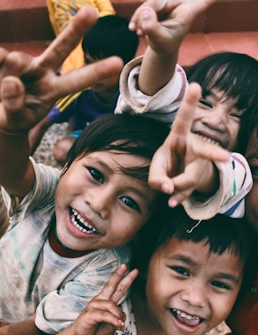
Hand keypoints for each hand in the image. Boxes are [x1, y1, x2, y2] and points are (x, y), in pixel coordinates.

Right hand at [0, 6, 123, 132]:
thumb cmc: (15, 116)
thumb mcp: (16, 118)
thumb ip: (15, 104)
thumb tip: (12, 80)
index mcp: (55, 89)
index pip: (77, 80)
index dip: (96, 71)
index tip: (118, 62)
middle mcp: (44, 72)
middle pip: (60, 49)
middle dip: (75, 31)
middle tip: (91, 12)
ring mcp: (26, 64)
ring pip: (19, 59)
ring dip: (8, 74)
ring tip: (3, 90)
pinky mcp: (5, 60)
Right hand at [62, 265, 137, 334]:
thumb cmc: (95, 329)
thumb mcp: (110, 324)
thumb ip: (117, 318)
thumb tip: (123, 316)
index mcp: (104, 300)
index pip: (115, 287)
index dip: (124, 278)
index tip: (133, 270)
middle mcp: (99, 300)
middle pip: (112, 285)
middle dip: (122, 277)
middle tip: (134, 270)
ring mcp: (93, 305)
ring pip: (111, 305)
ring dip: (119, 315)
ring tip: (122, 325)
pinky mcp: (89, 314)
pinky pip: (105, 315)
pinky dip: (114, 320)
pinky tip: (119, 325)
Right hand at [129, 0, 216, 54]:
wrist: (161, 48)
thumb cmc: (165, 46)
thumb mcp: (160, 41)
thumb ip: (153, 28)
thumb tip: (145, 11)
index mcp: (188, 10)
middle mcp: (180, 2)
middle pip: (158, 1)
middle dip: (145, 14)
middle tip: (138, 30)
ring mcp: (168, 2)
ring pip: (149, 3)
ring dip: (139, 17)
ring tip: (138, 32)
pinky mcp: (158, 4)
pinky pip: (145, 6)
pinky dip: (138, 18)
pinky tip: (135, 29)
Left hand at [148, 82, 228, 206]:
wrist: (177, 174)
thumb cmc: (166, 163)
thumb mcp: (156, 167)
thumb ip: (156, 178)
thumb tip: (168, 190)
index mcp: (179, 137)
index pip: (183, 120)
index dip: (189, 103)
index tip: (195, 86)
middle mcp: (194, 147)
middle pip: (204, 151)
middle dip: (213, 154)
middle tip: (224, 158)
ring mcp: (200, 163)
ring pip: (192, 178)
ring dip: (177, 188)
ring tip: (168, 192)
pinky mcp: (201, 178)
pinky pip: (191, 190)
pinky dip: (179, 197)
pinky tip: (173, 202)